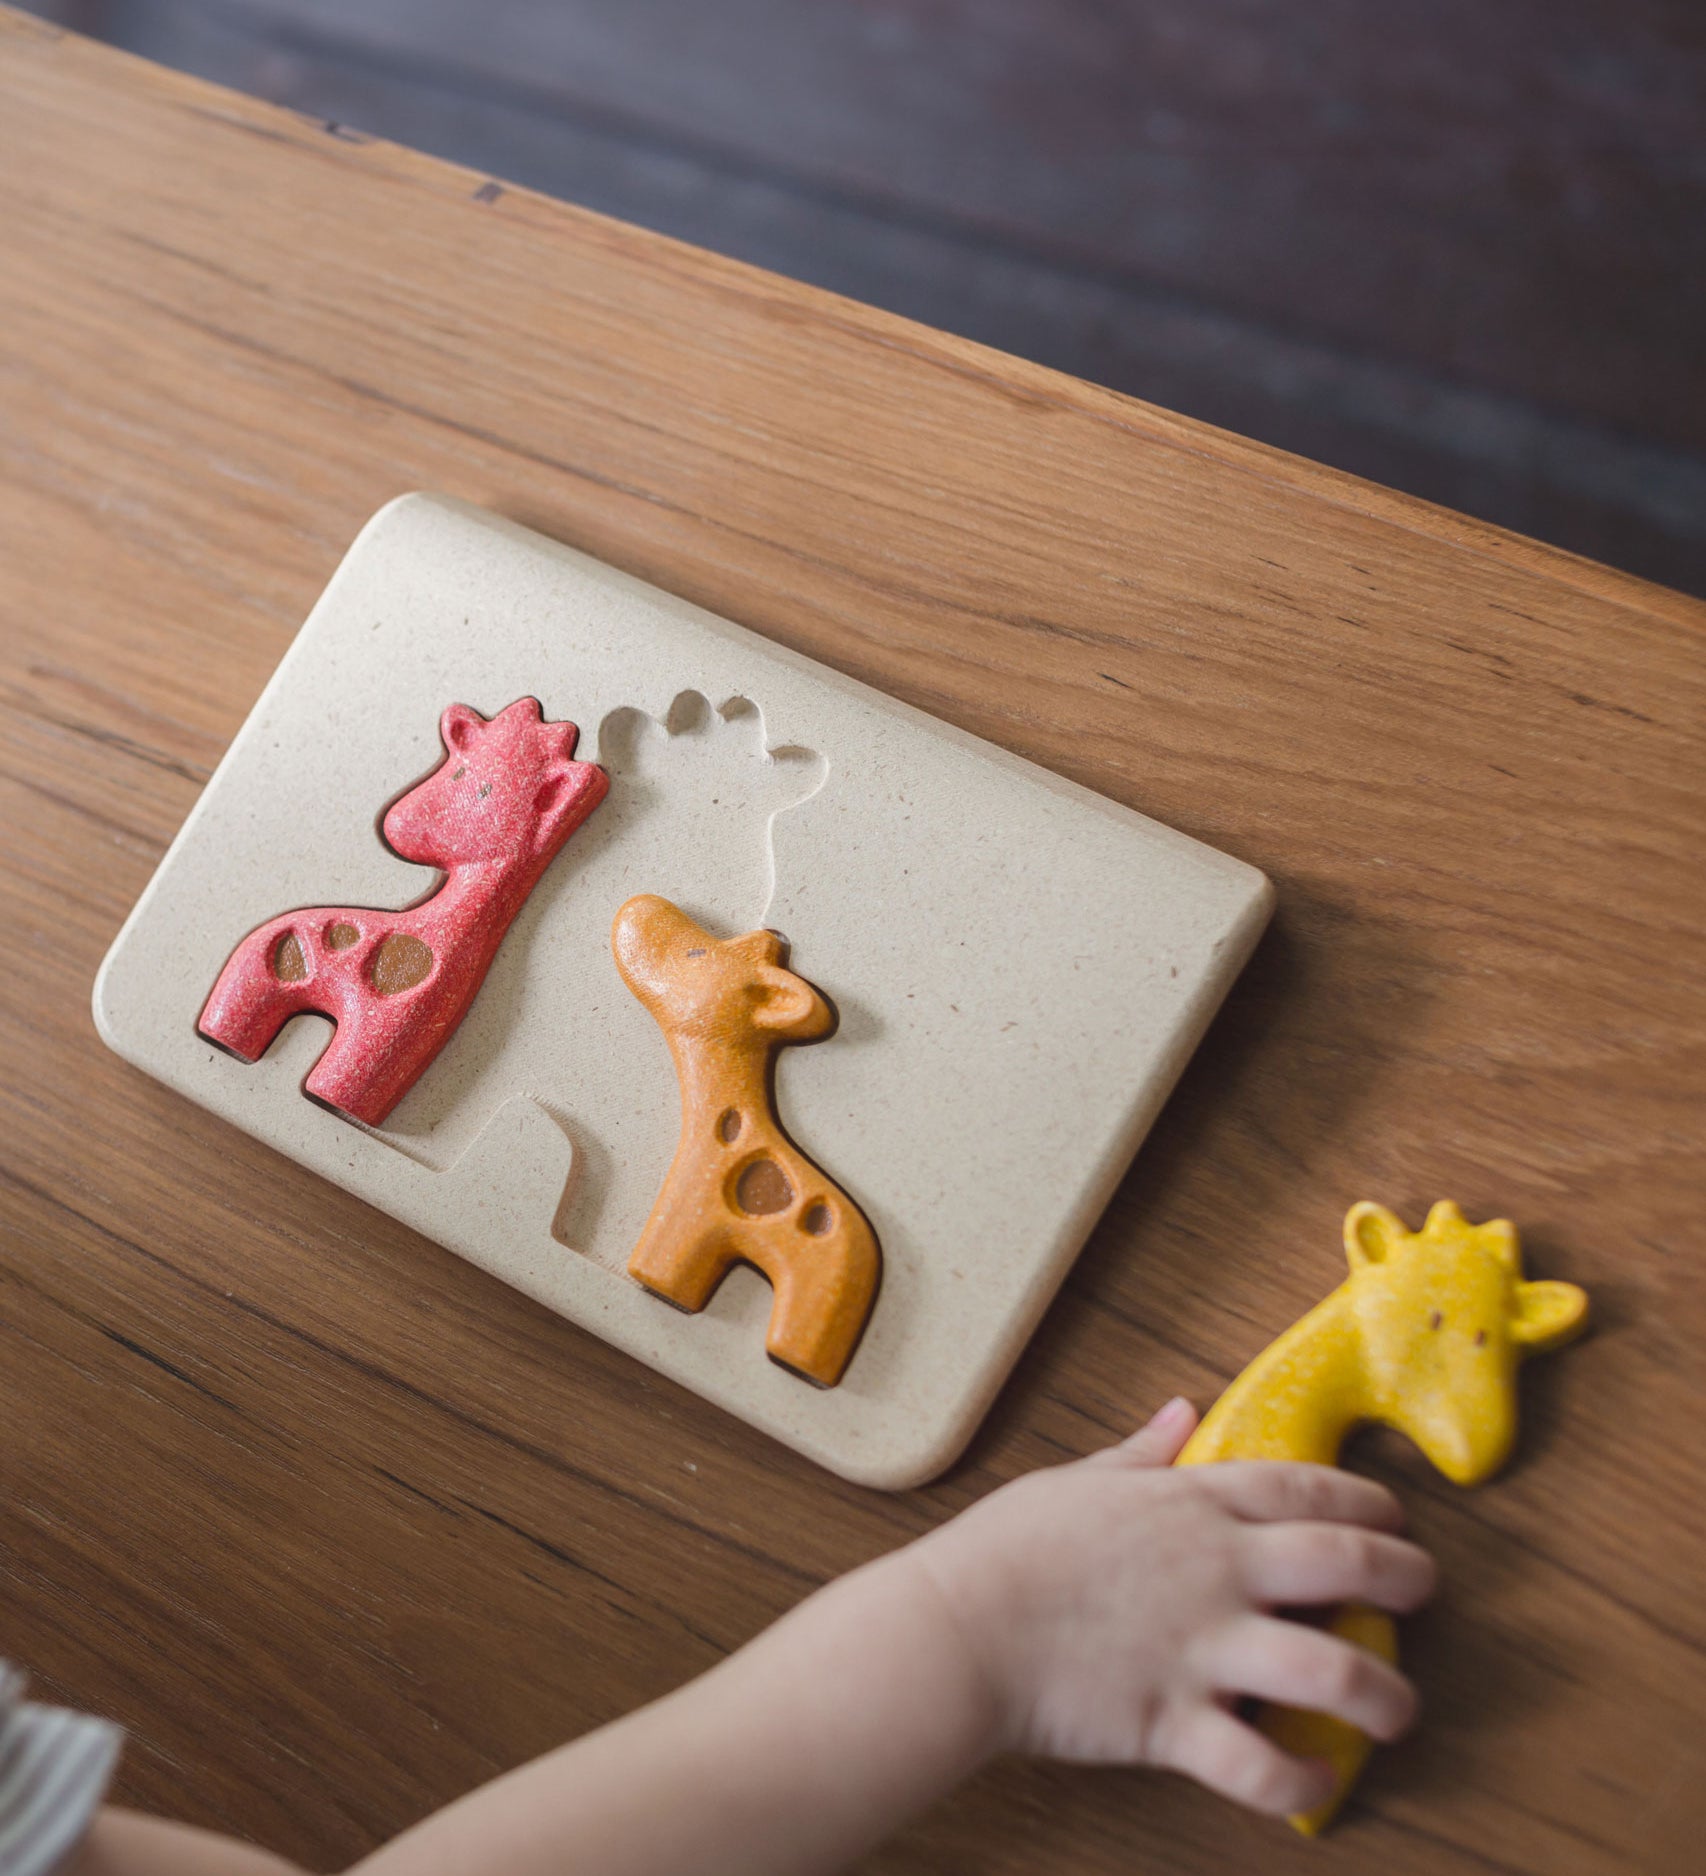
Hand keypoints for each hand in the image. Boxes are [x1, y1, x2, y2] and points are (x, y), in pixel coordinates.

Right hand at [902, 1398, 1435, 1817]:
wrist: (959, 1628)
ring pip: (1332, 1671)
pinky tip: (1317, 1782)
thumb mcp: (1078, 1480)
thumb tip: (1181, 1411)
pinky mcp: (1176, 1721)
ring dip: (1386, 1695)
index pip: (1306, 1488)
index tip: (1396, 1516)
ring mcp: (1202, 1647)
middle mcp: (1215, 1571)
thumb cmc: (1007, 1549)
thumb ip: (1142, 1453)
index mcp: (1191, 1506)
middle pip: (1346, 1563)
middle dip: (1407, 1577)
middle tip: (1425, 1593)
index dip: (1368, 1499)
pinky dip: (1300, 1782)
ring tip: (1401, 1710)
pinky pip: (1259, 1766)